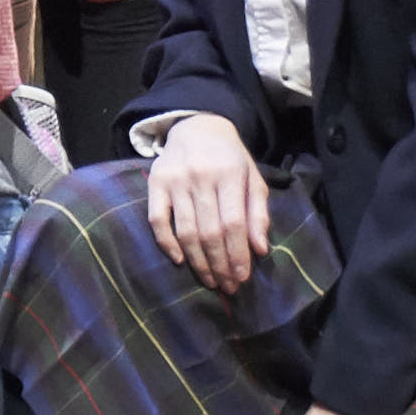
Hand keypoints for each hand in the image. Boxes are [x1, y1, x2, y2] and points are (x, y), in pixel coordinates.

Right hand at [145, 113, 272, 293]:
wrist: (197, 127)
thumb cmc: (230, 159)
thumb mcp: (253, 179)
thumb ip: (258, 213)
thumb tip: (260, 249)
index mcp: (230, 174)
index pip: (233, 224)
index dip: (237, 254)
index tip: (242, 278)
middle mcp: (201, 176)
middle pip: (210, 232)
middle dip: (220, 264)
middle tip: (227, 286)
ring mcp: (175, 179)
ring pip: (185, 231)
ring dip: (198, 262)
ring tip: (210, 280)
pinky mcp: (155, 182)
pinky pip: (157, 219)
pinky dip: (166, 243)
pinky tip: (179, 260)